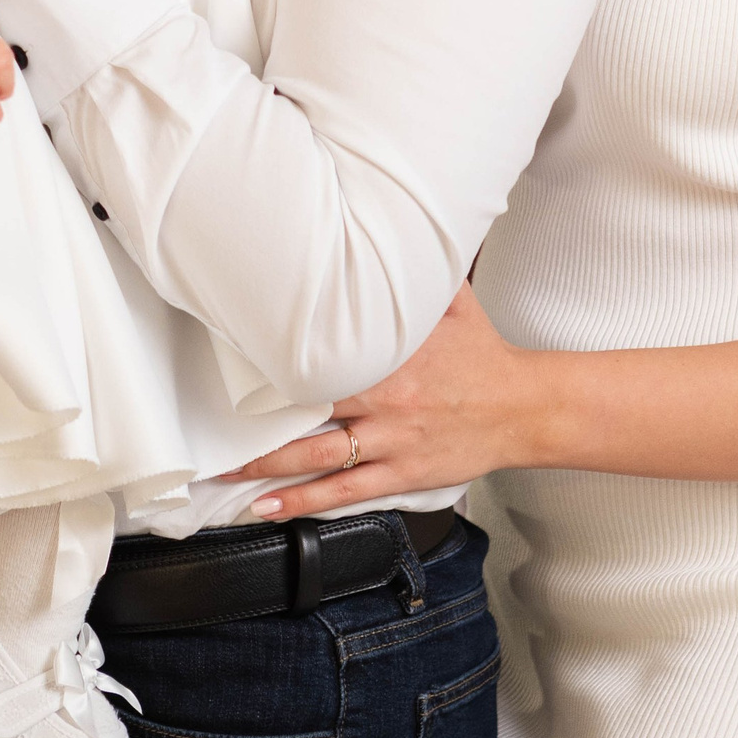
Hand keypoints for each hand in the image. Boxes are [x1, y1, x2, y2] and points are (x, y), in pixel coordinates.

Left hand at [223, 285, 545, 515]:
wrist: (525, 407)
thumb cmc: (485, 356)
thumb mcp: (453, 304)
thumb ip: (417, 276)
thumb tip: (399, 229)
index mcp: (391, 357)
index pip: (322, 357)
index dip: (277, 364)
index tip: (236, 366)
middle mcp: (385, 400)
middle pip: (308, 412)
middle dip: (258, 424)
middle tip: (212, 431)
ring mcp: (391, 441)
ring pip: (318, 458)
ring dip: (268, 468)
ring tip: (226, 475)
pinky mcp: (401, 474)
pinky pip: (345, 492)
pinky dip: (303, 502)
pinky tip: (270, 507)